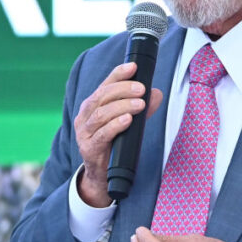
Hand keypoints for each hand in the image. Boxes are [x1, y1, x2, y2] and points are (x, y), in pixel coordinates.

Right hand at [73, 63, 162, 207]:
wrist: (102, 175)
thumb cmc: (114, 144)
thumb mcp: (128, 123)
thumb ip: (141, 108)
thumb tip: (156, 93)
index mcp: (92, 105)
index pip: (104, 84)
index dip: (118, 74)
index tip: (134, 66)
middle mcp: (85, 116)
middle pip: (101, 96)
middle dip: (123, 89)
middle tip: (142, 89)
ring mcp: (84, 133)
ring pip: (101, 114)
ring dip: (122, 106)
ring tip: (140, 104)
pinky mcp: (89, 148)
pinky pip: (102, 134)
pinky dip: (116, 125)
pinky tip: (128, 120)